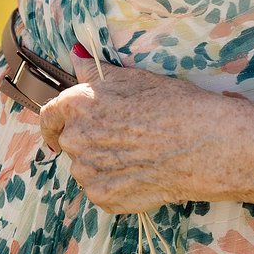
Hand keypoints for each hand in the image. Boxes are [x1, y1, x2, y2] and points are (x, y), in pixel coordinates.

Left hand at [39, 50, 230, 212]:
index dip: (53, 124)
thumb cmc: (173, 105)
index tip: (57, 131)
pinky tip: (140, 175)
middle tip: (120, 139)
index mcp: (78, 104)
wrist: (205, 145)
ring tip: (136, 157)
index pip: (48, 116)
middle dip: (88, 141)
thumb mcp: (133, 78)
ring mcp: (88, 172)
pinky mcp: (104, 198)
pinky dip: (115, 186)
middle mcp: (76, 138)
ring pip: (85, 168)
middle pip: (71, 142)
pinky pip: (100, 191)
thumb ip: (95, 71)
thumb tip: (75, 55)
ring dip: (101, 165)